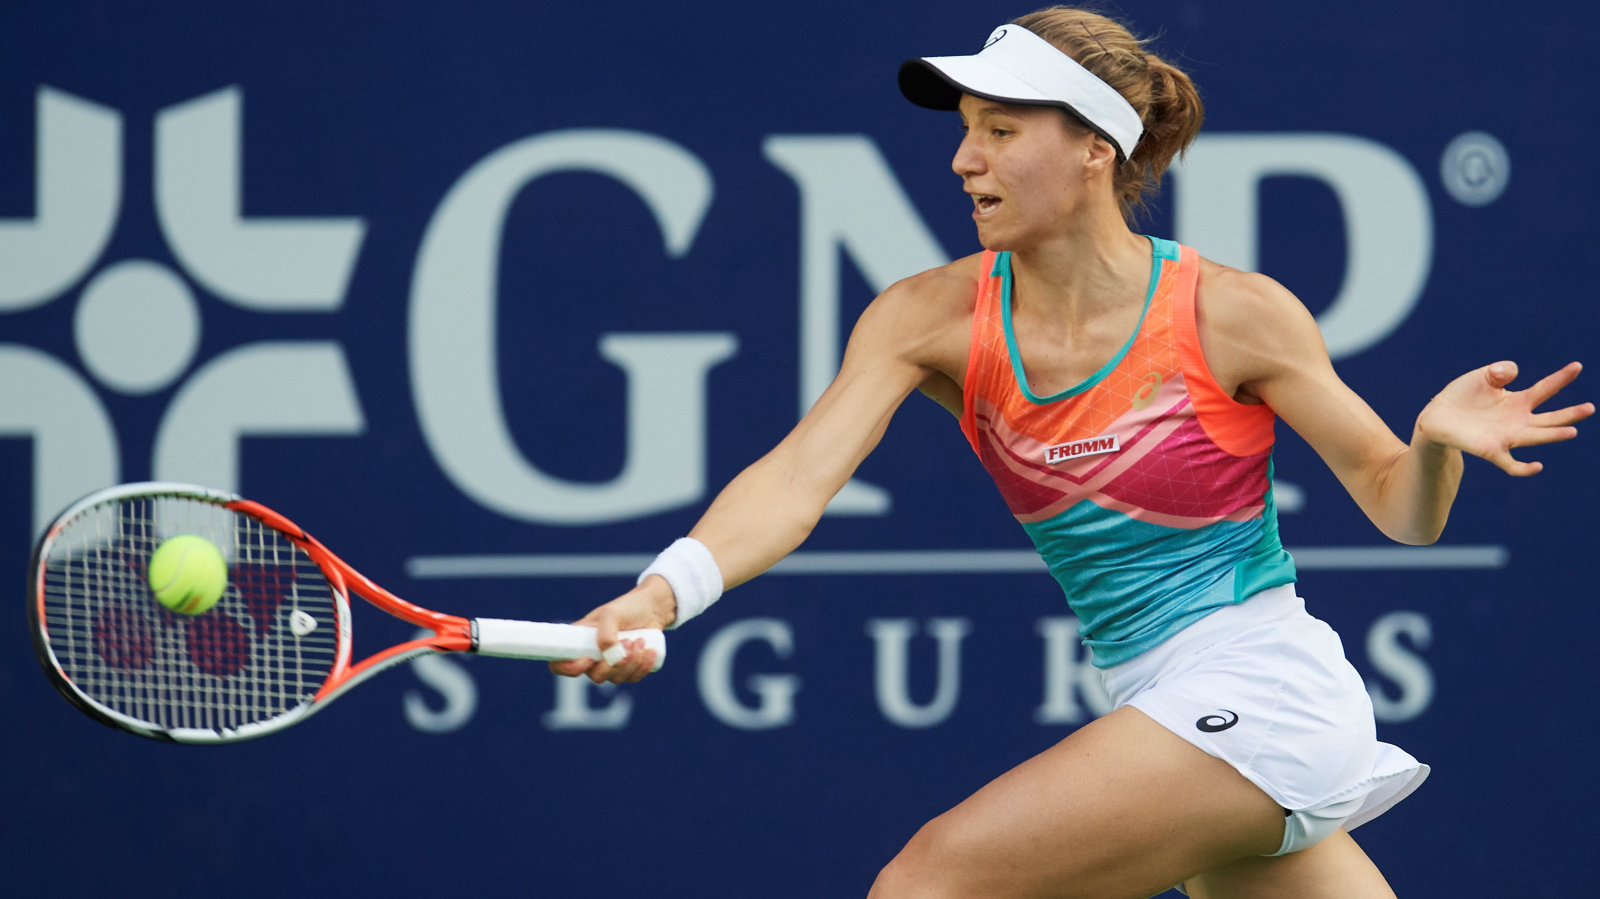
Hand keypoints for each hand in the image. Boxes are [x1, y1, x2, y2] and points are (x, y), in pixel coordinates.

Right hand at [548, 575, 675, 683]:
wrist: (652, 609)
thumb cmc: (627, 608)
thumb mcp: (612, 614)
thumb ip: (606, 633)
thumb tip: (608, 655)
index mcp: (579, 642)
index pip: (560, 665)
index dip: (570, 669)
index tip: (589, 659)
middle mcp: (592, 657)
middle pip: (595, 677)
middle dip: (615, 663)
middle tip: (628, 642)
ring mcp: (610, 665)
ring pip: (616, 679)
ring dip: (632, 661)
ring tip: (641, 640)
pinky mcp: (628, 669)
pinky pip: (633, 678)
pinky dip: (643, 666)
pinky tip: (650, 651)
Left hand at [1415, 361, 1592, 475]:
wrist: (1436, 416)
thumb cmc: (1462, 395)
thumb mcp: (1480, 377)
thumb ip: (1498, 371)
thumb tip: (1511, 371)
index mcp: (1518, 400)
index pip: (1546, 389)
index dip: (1561, 378)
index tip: (1577, 366)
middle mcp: (1518, 420)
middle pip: (1550, 418)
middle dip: (1570, 414)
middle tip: (1590, 408)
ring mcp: (1507, 436)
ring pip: (1536, 437)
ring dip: (1553, 435)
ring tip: (1572, 431)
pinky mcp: (1491, 450)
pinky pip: (1511, 464)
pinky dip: (1524, 468)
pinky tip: (1537, 466)